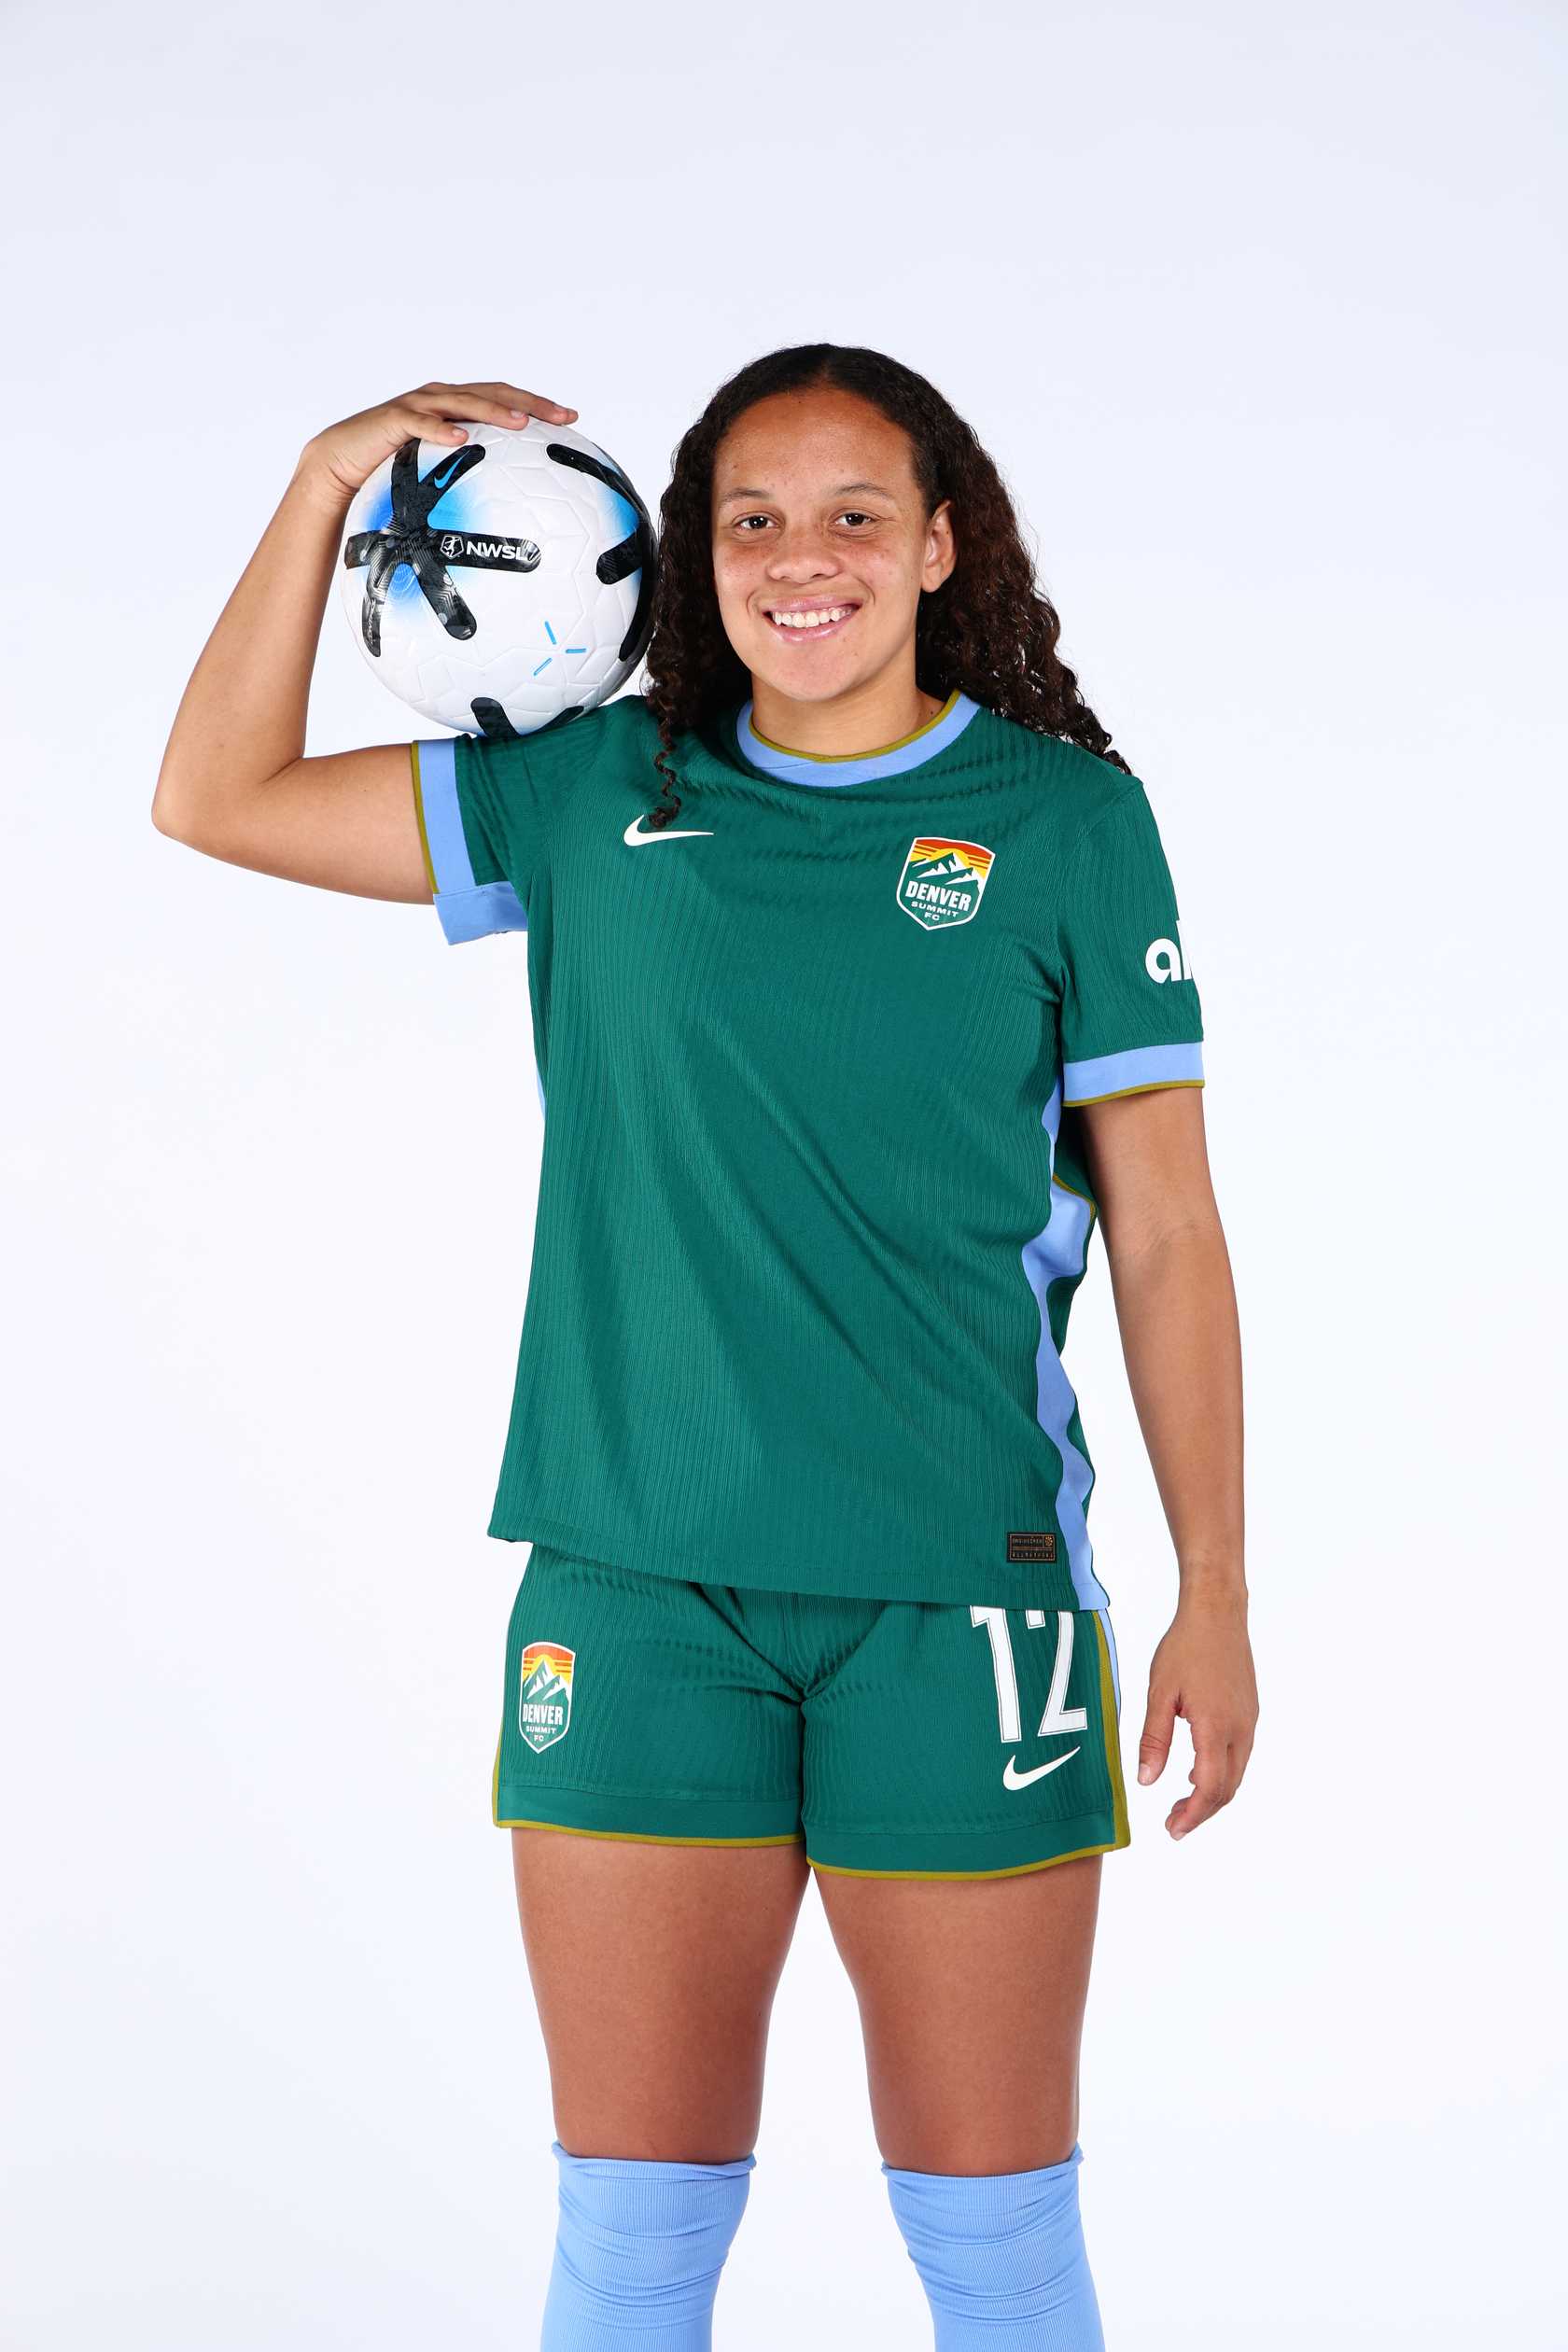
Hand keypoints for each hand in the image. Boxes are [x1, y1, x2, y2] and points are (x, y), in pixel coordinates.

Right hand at [297, 379, 578, 503]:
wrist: (340, 465)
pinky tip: (462, 439)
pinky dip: (440, 429)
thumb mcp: (437, 479)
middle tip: (561, 416)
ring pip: (462, 402)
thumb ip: (468, 482)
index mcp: (456, 408)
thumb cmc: (391, 475)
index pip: (504, 400)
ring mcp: (417, 404)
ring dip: (492, 411)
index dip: (537, 405)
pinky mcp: (393, 419)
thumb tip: (508, 519)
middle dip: (528, 403)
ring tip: (520, 424)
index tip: (572, 418)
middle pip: (492, 393)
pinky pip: (420, 423)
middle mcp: (441, 398)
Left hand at [1137, 1587, 1256, 1838]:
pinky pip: (1239, 1755)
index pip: (1209, 1789)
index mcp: (1216, 1728)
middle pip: (1226, 1789)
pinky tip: (1196, 1770)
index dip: (1192, 1815)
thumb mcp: (1159, 1693)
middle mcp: (1240, 1730)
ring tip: (1182, 1803)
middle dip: (1201, 1812)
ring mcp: (1249, 1721)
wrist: (1218, 1613)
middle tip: (1172, 1823)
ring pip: (1236, 1774)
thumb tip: (1146, 1782)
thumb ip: (1154, 1740)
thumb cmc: (1185, 1648)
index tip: (1172, 1830)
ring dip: (1212, 1794)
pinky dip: (1220, 1772)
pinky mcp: (1250, 1712)